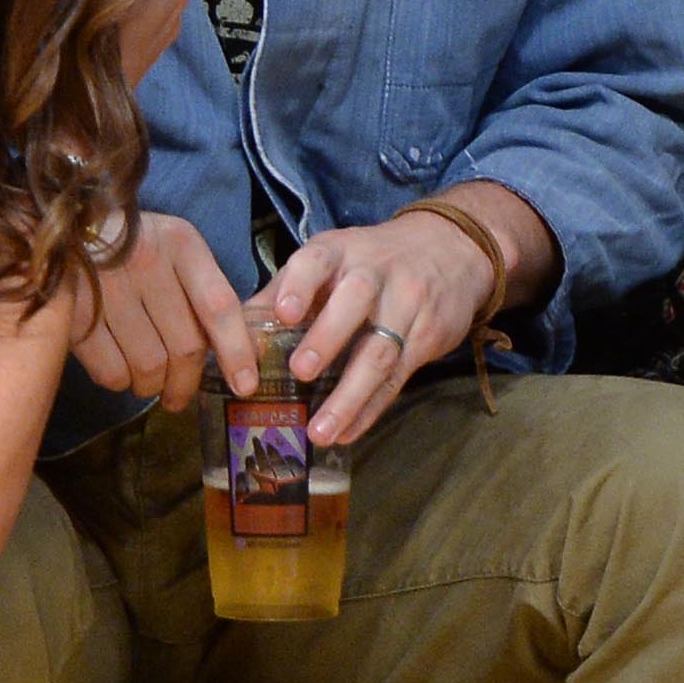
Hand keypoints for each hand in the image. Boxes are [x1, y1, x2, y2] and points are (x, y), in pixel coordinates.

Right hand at [68, 210, 256, 411]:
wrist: (64, 226)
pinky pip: (111, 371)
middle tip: (180, 395)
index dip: (236, 350)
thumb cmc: (132, 242)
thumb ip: (201, 289)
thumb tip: (228, 351)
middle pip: (185, 346)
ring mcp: (109, 287)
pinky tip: (120, 368)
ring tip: (148, 380)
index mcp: (181, 245)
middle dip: (187, 382)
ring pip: (149, 365)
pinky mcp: (75, 313)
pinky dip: (121, 381)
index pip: (218, 306)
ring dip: (153, 385)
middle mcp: (148, 262)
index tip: (246, 385)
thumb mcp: (174, 247)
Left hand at [265, 211, 498, 447]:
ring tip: (319, 431)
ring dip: (349, 395)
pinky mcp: (428, 336)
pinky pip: (398, 377)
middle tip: (301, 371)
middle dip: (328, 336)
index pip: (318, 260)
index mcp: (340, 252)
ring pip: (380, 350)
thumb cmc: (371, 261)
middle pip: (356, 300)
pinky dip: (370, 409)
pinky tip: (347, 433)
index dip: (299, 285)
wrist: (451, 249)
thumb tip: (232, 330)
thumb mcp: (332, 258)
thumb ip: (284, 290)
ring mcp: (407, 304)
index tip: (283, 313)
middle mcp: (375, 273)